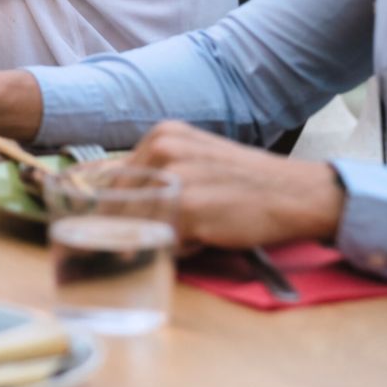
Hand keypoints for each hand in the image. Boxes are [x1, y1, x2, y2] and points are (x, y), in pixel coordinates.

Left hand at [123, 122, 344, 248]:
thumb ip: (156, 172)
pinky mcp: (188, 207)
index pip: (112, 176)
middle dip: (116, 230)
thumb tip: (108, 197)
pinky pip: (163, 239)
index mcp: (162, 135)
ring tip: (180, 242)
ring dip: (150, 241)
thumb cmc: (243, 182)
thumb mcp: (196, 160)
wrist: (293, 193)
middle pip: (116, 200)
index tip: (93, 229)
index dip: (104, 207)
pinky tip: (199, 242)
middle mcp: (163, 149)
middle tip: (114, 251)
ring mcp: (174, 177)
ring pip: (137, 222)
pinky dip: (176, 249)